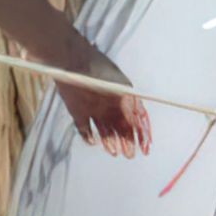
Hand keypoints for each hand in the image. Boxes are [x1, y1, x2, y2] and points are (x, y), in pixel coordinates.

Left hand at [56, 43, 152, 158]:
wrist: (70, 60)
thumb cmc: (98, 69)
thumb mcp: (120, 87)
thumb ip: (130, 104)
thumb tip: (138, 121)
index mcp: (123, 98)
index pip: (135, 120)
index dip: (141, 134)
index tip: (144, 148)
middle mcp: (110, 105)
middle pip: (121, 129)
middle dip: (126, 142)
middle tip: (128, 155)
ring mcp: (94, 109)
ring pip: (105, 132)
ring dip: (110, 142)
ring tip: (113, 152)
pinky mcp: (78, 112)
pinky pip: (85, 130)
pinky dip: (89, 137)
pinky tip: (94, 142)